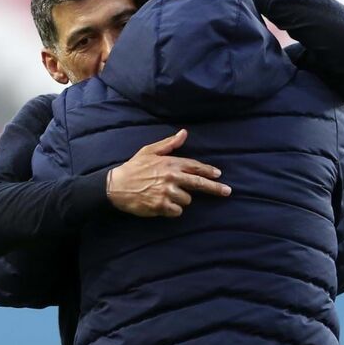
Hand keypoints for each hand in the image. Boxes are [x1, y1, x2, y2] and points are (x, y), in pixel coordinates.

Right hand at [106, 129, 230, 217]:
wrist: (115, 186)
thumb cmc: (133, 168)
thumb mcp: (149, 151)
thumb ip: (169, 143)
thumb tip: (184, 133)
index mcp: (171, 163)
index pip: (195, 166)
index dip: (209, 171)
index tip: (219, 175)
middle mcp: (171, 177)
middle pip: (199, 183)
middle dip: (215, 188)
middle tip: (228, 191)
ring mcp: (167, 192)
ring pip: (187, 200)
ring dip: (181, 199)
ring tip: (165, 195)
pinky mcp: (161, 206)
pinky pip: (177, 211)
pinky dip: (173, 210)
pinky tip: (162, 204)